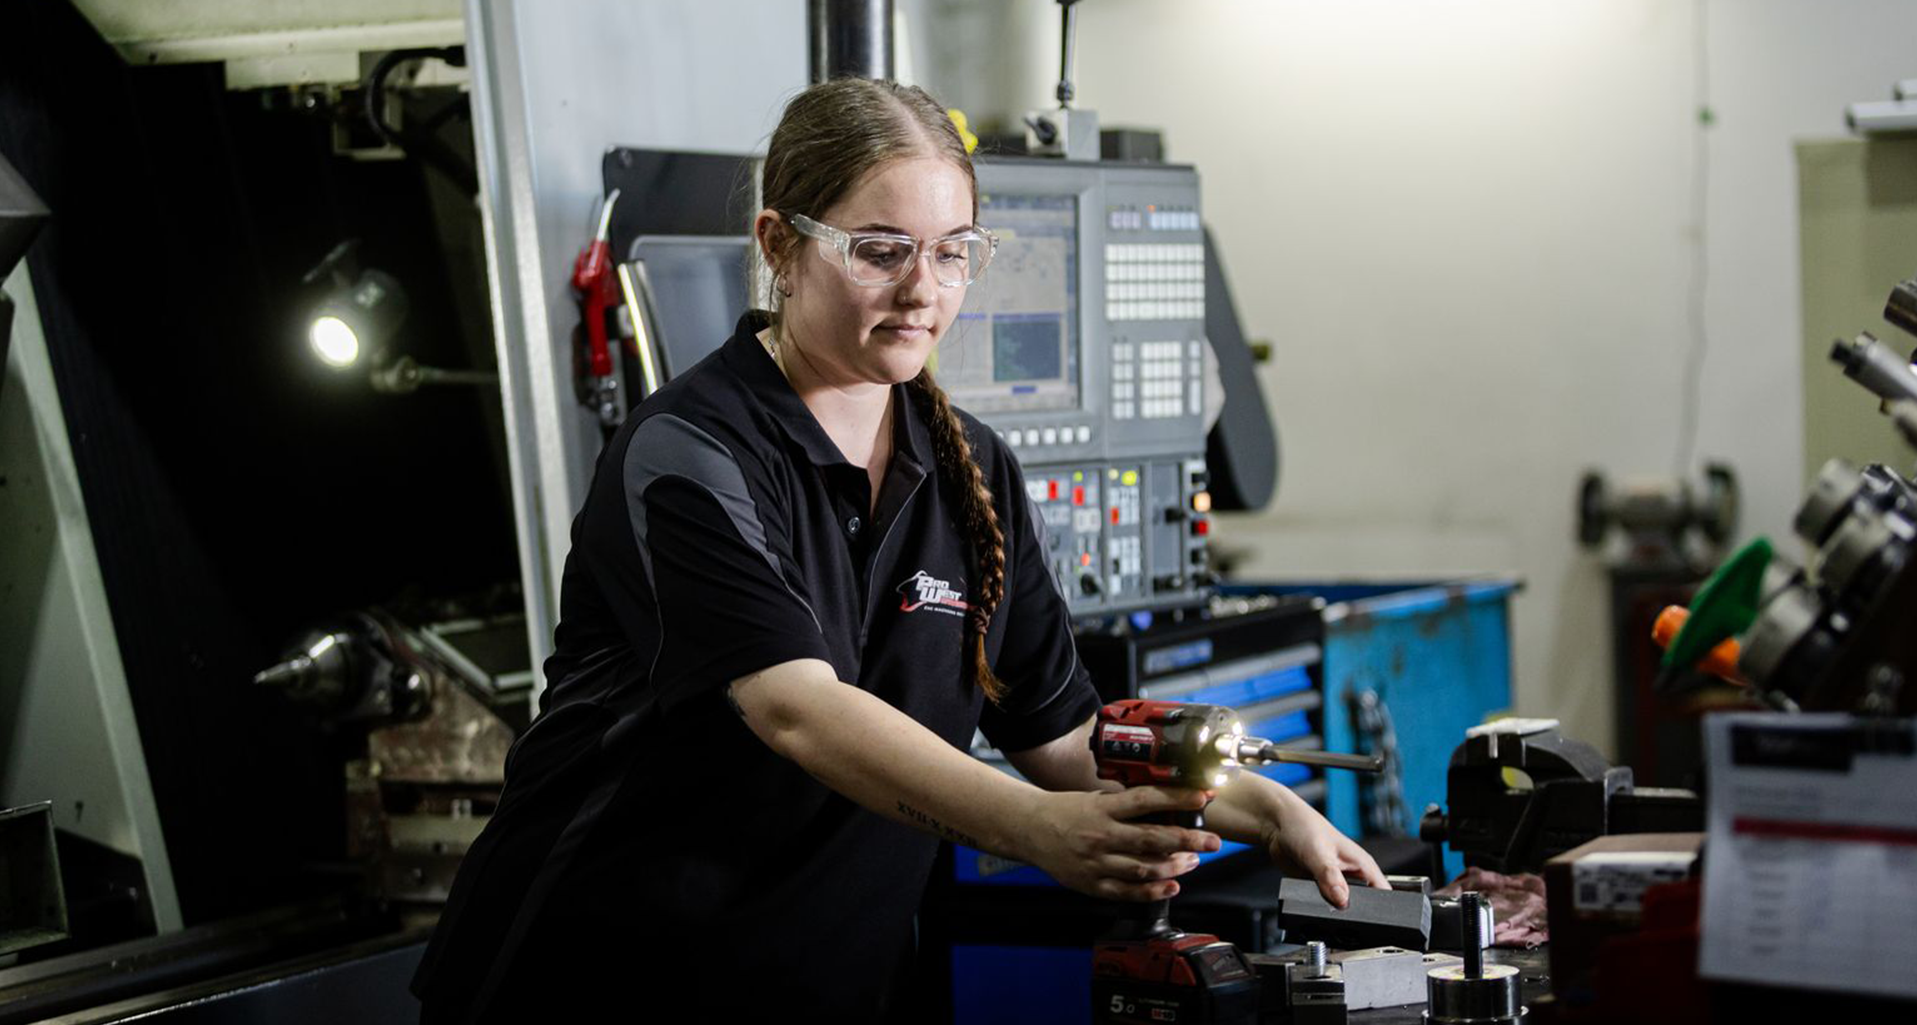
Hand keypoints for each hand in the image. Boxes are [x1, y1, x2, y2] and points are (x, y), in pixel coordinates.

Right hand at [1019, 787, 1222, 901]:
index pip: (1146, 799)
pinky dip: (1152, 891)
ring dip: (1174, 866)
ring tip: (1193, 860)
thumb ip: (1126, 804)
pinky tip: (1171, 886)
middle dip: (1187, 839)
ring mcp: (1096, 862)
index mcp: (1103, 808)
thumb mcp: (1096, 798)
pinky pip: (1127, 891)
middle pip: (1151, 838)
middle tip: (1212, 840)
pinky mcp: (1091, 884)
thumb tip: (1167, 802)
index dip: (1176, 799)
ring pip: (1143, 868)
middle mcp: (1101, 835)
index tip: (1202, 797)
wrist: (1029, 830)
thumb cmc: (1066, 811)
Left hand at [1260, 789, 1387, 908]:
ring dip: (1334, 910)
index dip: (1380, 907)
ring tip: (1322, 902)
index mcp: (1362, 864)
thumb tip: (1342, 899)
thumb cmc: (1304, 827)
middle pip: (1364, 904)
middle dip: (1353, 912)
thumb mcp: (1319, 852)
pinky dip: (1319, 906)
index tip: (1366, 916)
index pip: (1383, 893)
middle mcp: (1352, 875)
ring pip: (1342, 907)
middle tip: (1337, 909)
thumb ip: (1330, 877)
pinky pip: (1324, 905)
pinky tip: (1312, 902)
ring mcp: (1336, 883)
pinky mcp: (1320, 889)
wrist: (1278, 826)